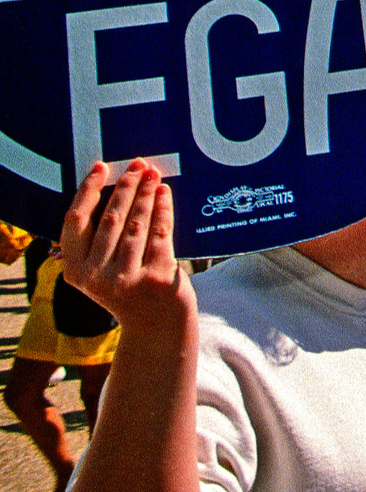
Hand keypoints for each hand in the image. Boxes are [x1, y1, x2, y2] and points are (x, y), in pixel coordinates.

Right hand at [61, 160, 192, 332]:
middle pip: (110, 219)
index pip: (75, 221)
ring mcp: (126, 278)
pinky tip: (164, 194)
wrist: (156, 326)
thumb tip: (114, 185)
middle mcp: (96, 276)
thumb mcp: (100, 271)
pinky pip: (160, 233)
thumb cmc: (128, 288)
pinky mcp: (156, 277)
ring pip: (136, 224)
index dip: (88, 191)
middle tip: (137, 166)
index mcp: (75, 271)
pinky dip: (163, 209)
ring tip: (153, 176)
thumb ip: (98, 240)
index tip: (101, 168)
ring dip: (146, 194)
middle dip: (126, 187)